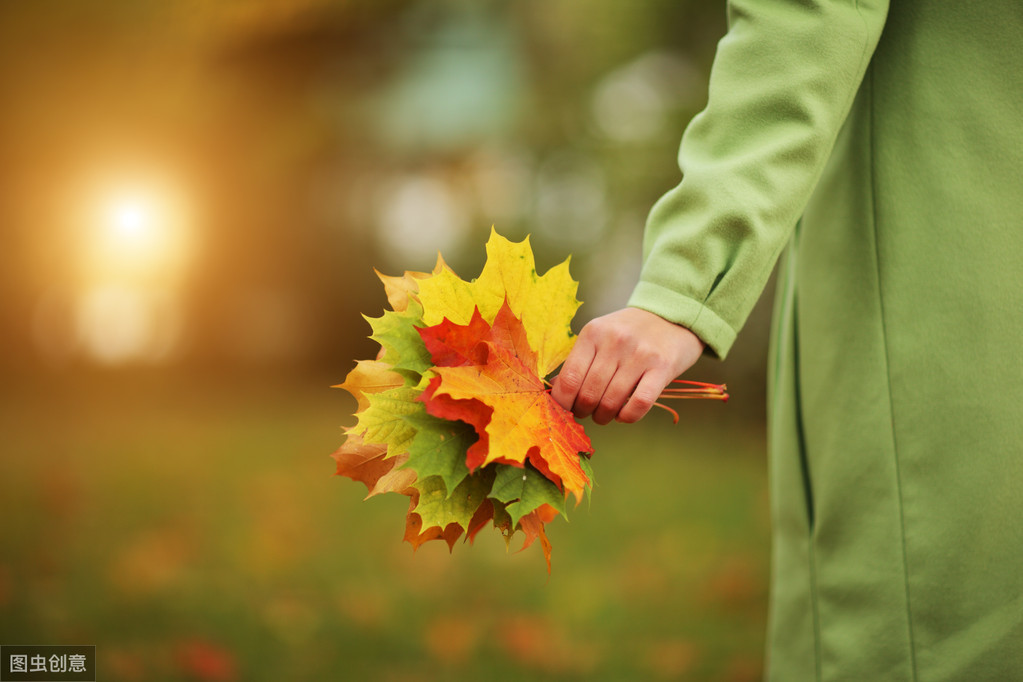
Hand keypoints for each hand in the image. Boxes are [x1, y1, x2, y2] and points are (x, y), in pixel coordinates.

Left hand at [551, 307, 704, 424]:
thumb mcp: (599, 336)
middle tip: (587, 412)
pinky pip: (639, 404)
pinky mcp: (662, 367)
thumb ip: (579, 361)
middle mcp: (615, 341)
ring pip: (611, 401)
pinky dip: (627, 417)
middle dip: (584, 411)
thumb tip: (555, 391)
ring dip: (604, 416)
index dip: (563, 402)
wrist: (672, 317)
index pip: (569, 378)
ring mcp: (640, 354)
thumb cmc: (628, 332)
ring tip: (605, 415)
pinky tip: (624, 415)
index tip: (566, 409)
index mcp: (593, 333)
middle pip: (589, 393)